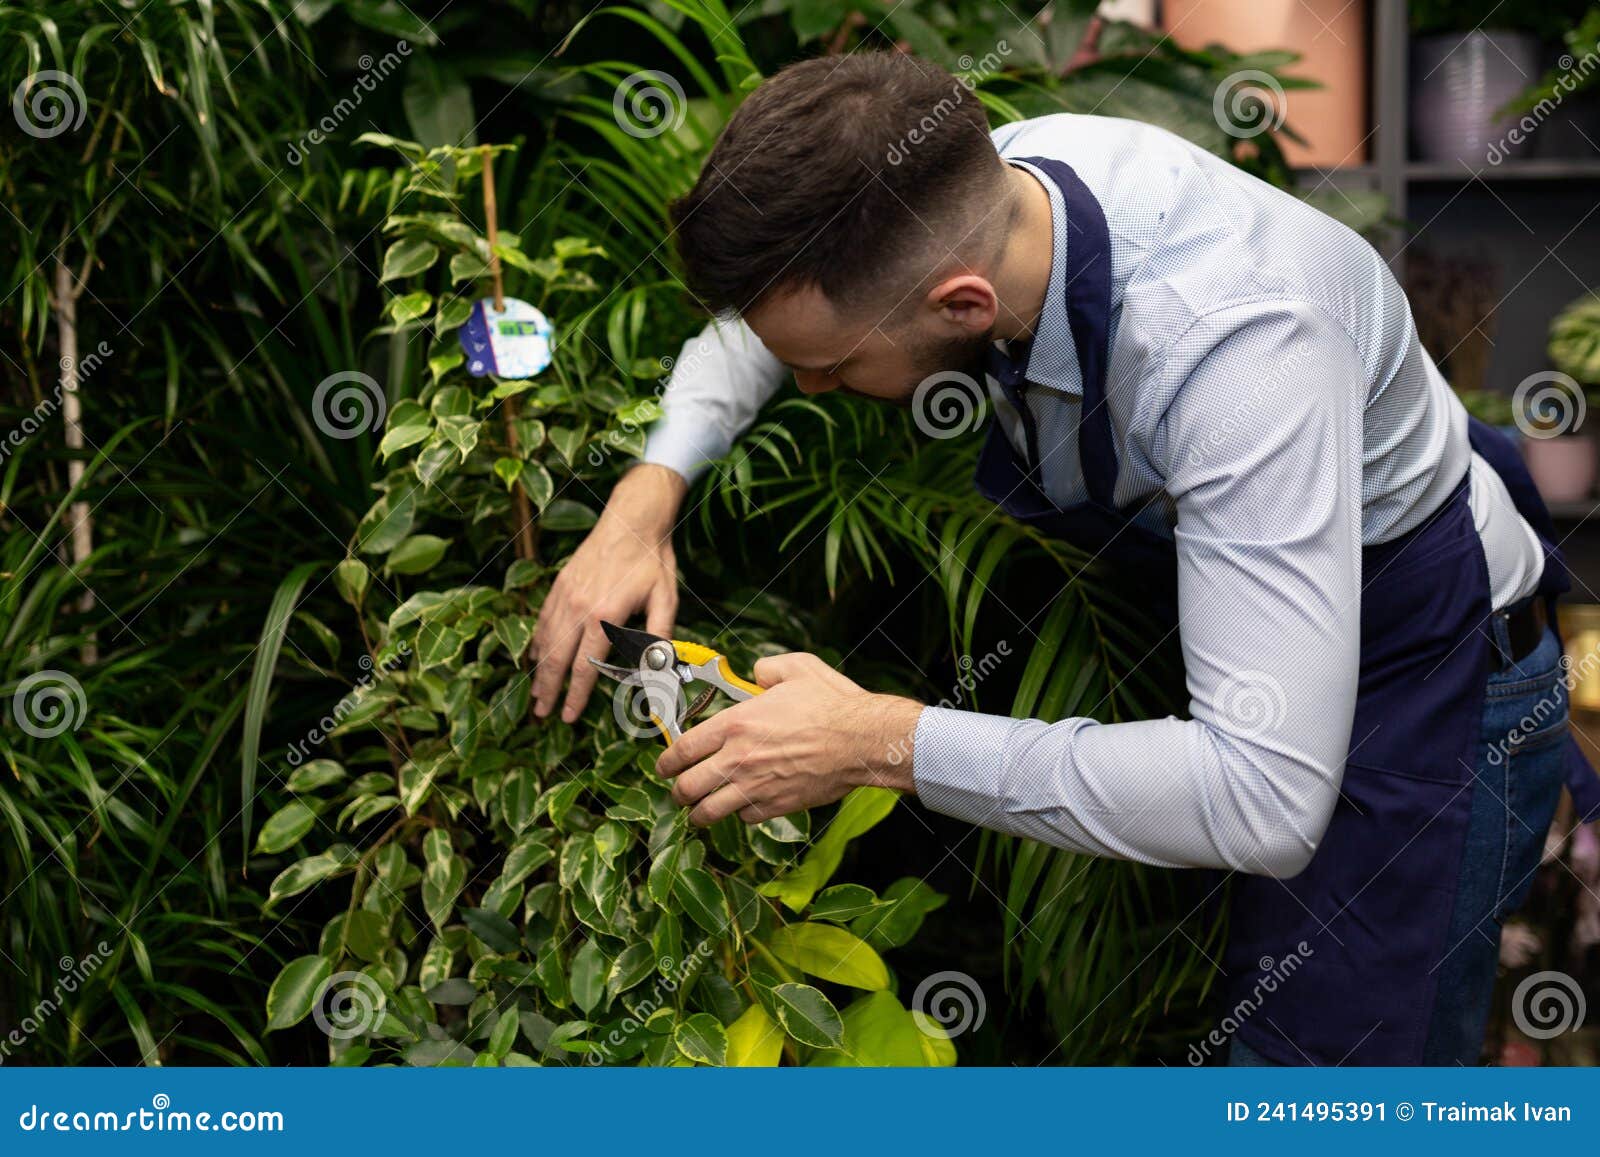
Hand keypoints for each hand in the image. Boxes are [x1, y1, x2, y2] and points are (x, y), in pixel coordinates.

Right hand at [531, 464, 686, 721]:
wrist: (632, 518)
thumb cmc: (652, 560)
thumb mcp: (665, 598)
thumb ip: (659, 636)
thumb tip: (656, 671)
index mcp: (604, 615)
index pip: (585, 666)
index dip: (577, 695)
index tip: (569, 716)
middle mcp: (578, 607)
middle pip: (556, 658)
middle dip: (548, 690)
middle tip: (542, 713)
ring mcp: (564, 594)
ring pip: (544, 641)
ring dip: (539, 670)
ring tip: (536, 694)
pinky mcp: (559, 584)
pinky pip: (542, 619)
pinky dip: (537, 641)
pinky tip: (534, 657)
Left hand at [655, 652, 923, 825]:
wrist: (862, 741)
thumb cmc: (832, 704)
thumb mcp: (797, 667)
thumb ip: (767, 667)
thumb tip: (755, 673)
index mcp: (736, 724)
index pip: (681, 749)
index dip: (665, 762)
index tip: (664, 765)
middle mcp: (738, 759)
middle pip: (686, 788)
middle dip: (677, 791)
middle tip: (680, 790)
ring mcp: (755, 787)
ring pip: (708, 812)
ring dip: (699, 813)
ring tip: (699, 811)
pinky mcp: (776, 806)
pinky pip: (744, 818)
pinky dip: (740, 815)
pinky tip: (744, 807)